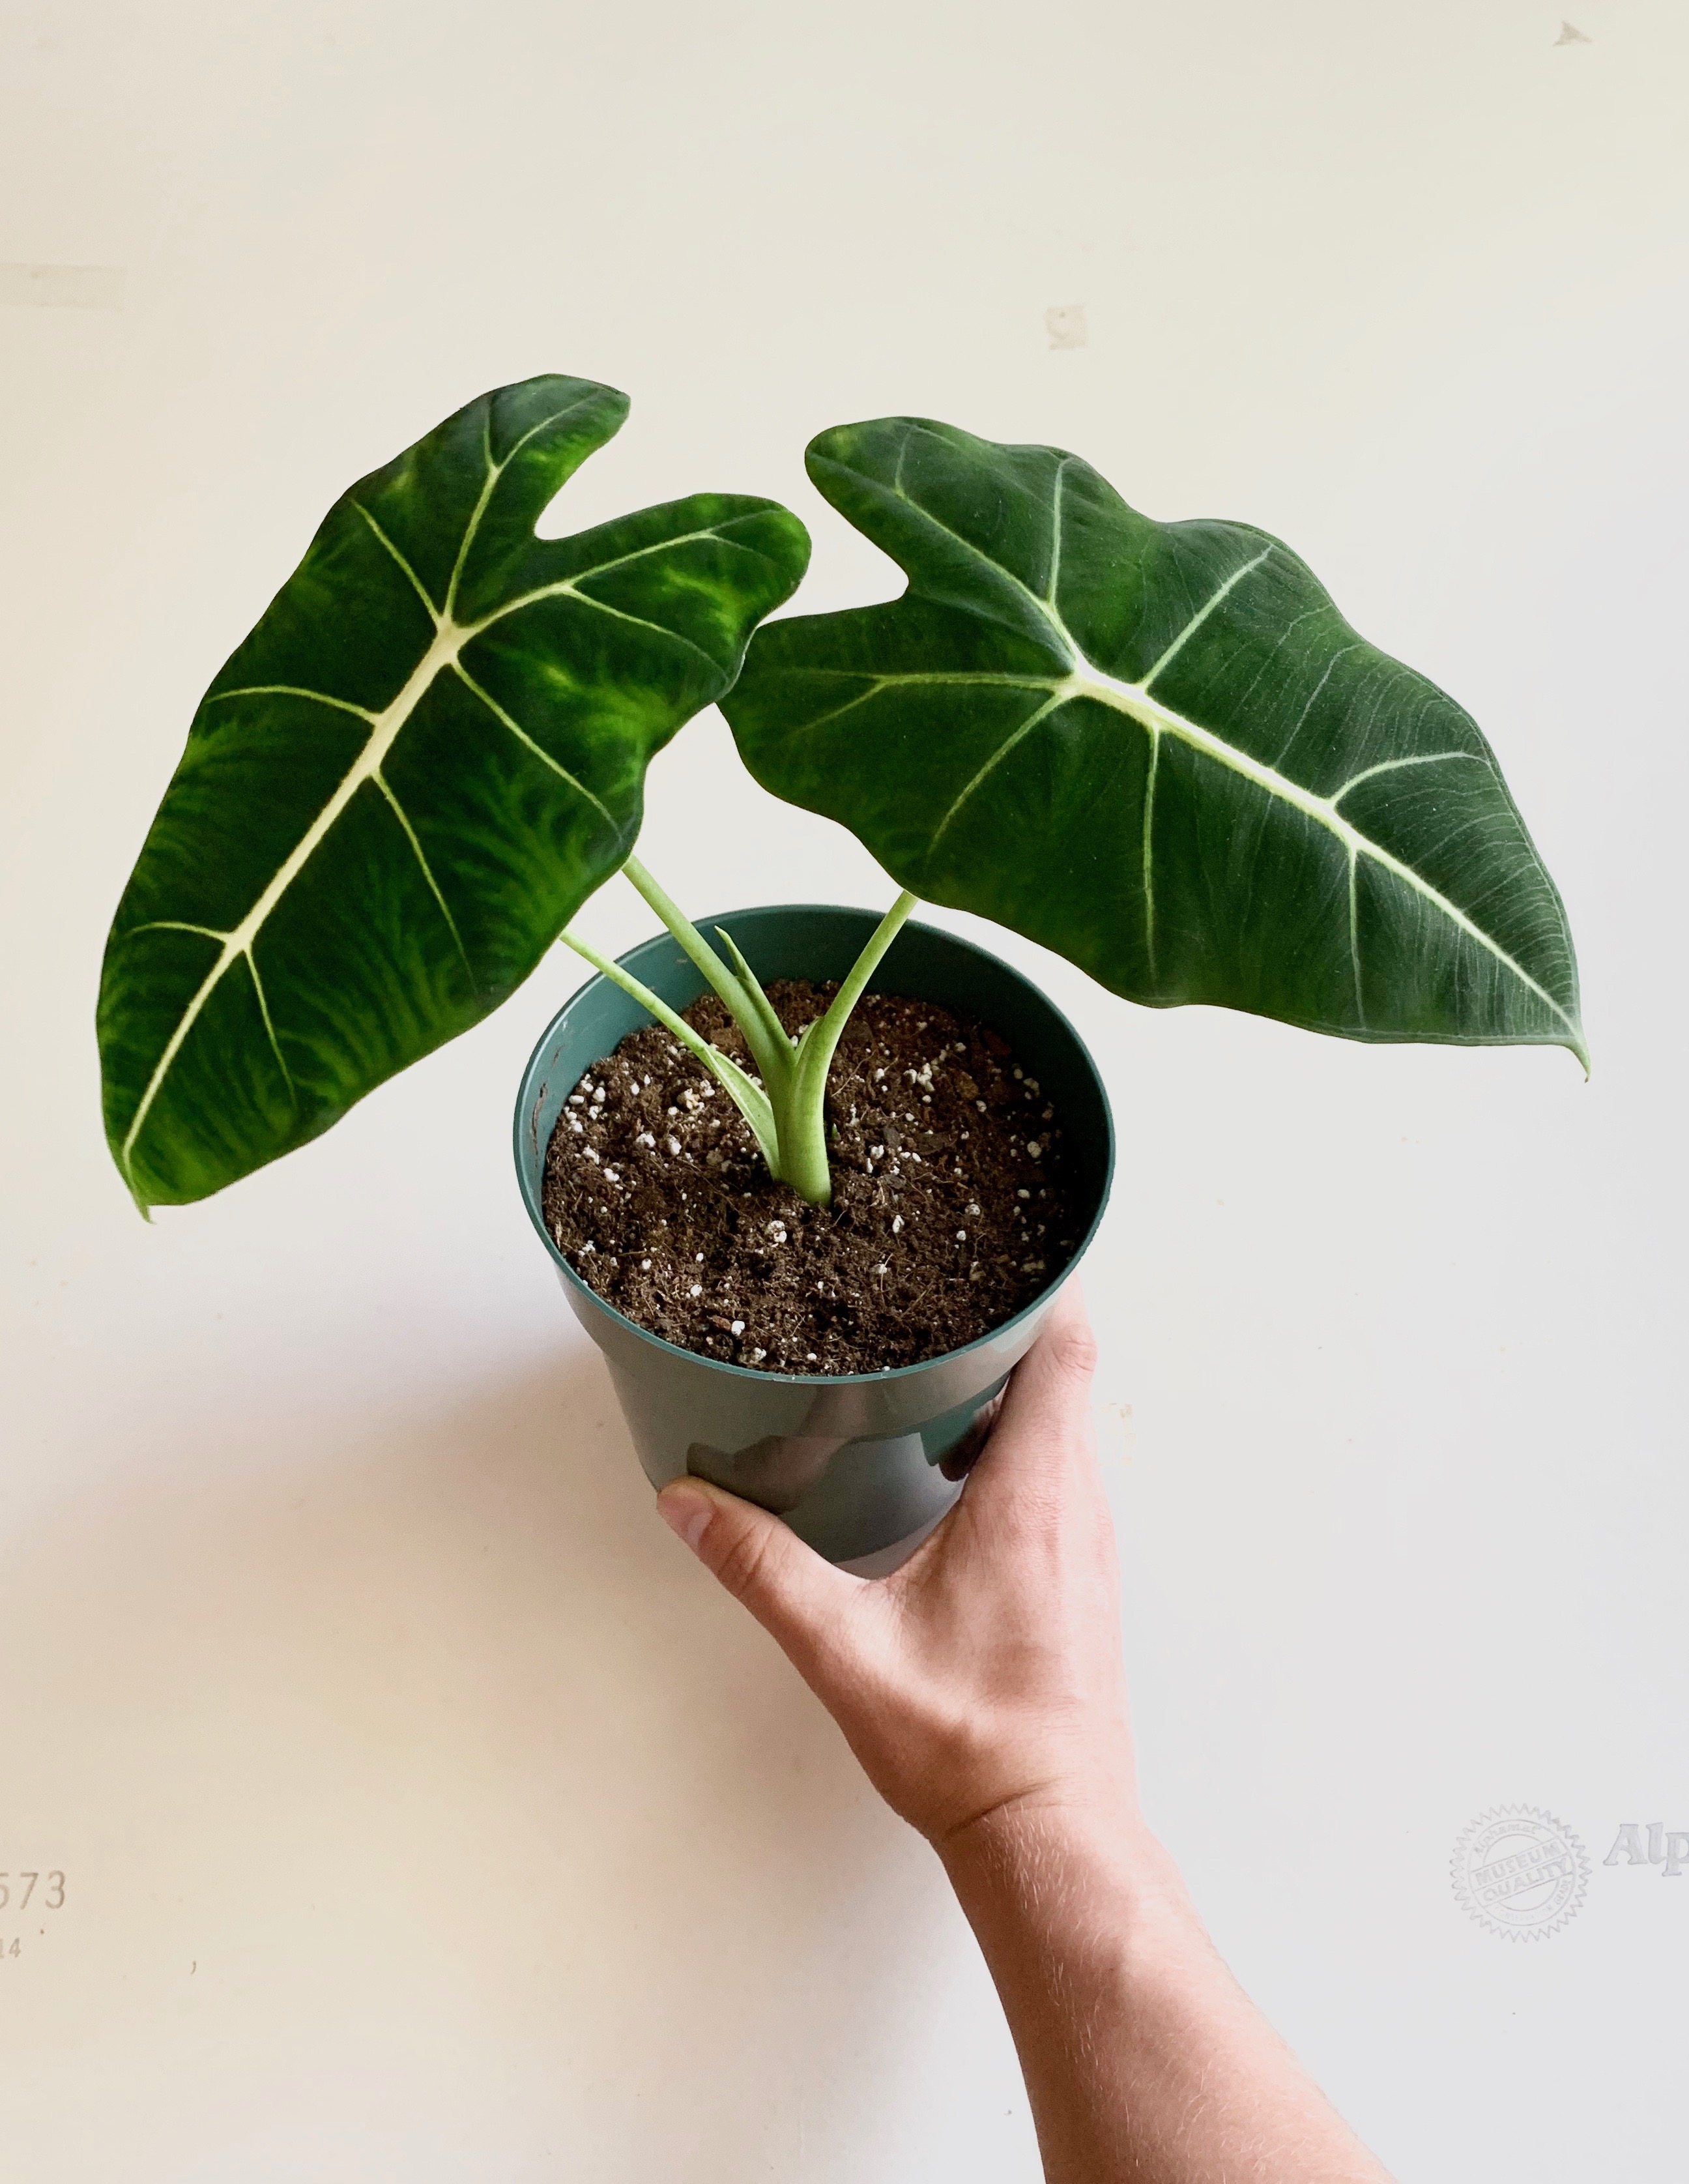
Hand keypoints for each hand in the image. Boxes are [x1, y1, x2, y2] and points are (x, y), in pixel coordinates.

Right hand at [655, 1283, 1137, 1848]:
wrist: (1046, 1829)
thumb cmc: (968, 1743)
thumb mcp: (844, 1649)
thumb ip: (762, 1568)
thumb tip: (691, 1504)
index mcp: (1032, 1496)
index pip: (1066, 1351)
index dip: (1037, 1293)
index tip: (985, 1263)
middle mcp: (1077, 1506)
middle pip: (1066, 1375)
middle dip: (1005, 1332)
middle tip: (931, 1307)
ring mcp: (1091, 1543)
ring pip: (1067, 1426)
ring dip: (1011, 1394)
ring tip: (934, 1376)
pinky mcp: (1084, 1577)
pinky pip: (1065, 1476)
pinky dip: (1021, 1448)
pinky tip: (955, 1474)